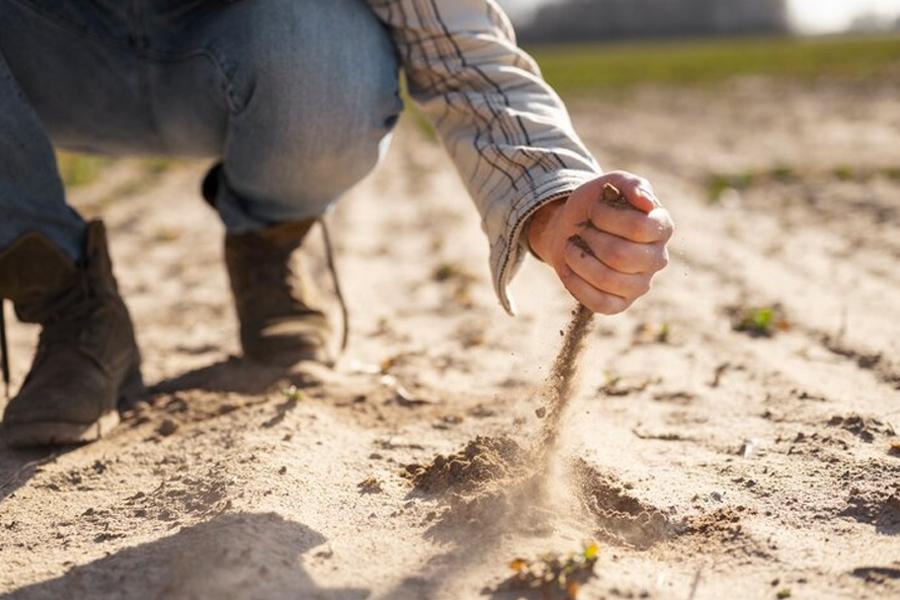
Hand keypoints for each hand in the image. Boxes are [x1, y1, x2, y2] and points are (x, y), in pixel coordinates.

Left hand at [527, 171, 673, 314]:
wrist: (569, 228)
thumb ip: (631, 184)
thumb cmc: (594, 206)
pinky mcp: (620, 304)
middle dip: (590, 239)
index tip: (594, 209)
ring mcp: (640, 285)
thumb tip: (647, 202)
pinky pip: (600, 303)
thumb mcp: (609, 184)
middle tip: (582, 230)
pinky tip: (568, 268)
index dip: (607, 217)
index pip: (638, 227)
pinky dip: (577, 284)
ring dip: (579, 260)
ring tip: (571, 246)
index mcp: (661, 227)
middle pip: (620, 256)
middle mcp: (657, 259)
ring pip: (607, 280)